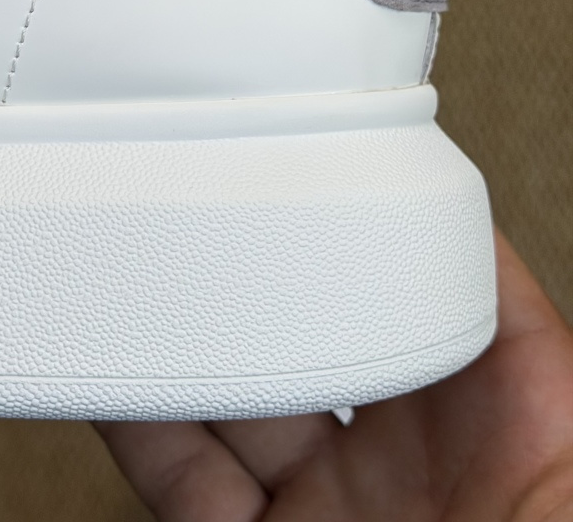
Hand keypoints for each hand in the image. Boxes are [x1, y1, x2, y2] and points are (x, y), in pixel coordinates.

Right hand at [95, 231, 572, 521]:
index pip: (440, 288)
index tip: (331, 155)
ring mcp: (331, 515)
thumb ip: (515, 360)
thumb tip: (467, 233)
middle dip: (263, 266)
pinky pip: (187, 480)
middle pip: (322, 328)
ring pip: (240, 397)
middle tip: (212, 201)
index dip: (384, 217)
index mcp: (515, 434)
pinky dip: (143, 424)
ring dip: (186, 337)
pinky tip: (113, 369)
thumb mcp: (552, 475)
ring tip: (140, 267)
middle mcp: (414, 468)